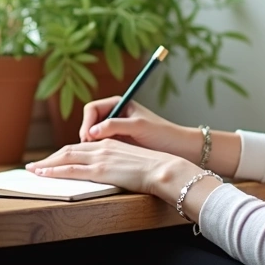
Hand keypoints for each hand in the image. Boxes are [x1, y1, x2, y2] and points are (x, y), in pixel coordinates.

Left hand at [25, 139, 198, 202]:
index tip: (53, 159)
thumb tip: (112, 170)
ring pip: (65, 157)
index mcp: (110, 142)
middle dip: (50, 158)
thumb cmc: (156, 167)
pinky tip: (43, 174)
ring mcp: (100, 157)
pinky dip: (54, 170)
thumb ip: (119, 162)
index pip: (81, 146)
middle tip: (35, 165)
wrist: (165, 169)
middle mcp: (102, 146)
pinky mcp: (100, 169)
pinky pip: (71, 169)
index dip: (64, 153)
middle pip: (69, 150)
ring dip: (46, 164)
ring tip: (33, 170)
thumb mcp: (134, 160)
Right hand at [80, 96, 200, 162]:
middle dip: (86, 134)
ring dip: (91, 145)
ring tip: (95, 155)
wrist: (178, 148)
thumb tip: (92, 131)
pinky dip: (97, 152)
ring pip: (93, 136)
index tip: (89, 136)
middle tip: (88, 148)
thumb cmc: (162, 133)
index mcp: (119, 104)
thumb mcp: (138, 126)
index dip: (87, 122)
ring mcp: (115, 131)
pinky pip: (100, 146)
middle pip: (89, 122)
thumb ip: (114, 125)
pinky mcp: (118, 144)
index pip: (92, 109)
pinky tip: (101, 159)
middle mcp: (115, 116)